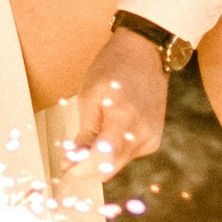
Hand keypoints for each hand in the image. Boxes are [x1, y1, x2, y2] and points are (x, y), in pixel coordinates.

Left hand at [63, 30, 171, 173]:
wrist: (146, 52)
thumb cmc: (114, 68)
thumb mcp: (89, 97)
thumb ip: (83, 134)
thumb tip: (71, 161)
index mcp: (124, 121)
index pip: (102, 162)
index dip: (81, 169)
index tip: (66, 165)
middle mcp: (143, 135)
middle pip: (110, 168)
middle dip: (88, 165)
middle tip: (71, 152)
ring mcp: (152, 138)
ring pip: (118, 163)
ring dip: (100, 156)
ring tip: (93, 131)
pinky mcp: (154, 139)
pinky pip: (128, 154)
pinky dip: (114, 149)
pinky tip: (111, 127)